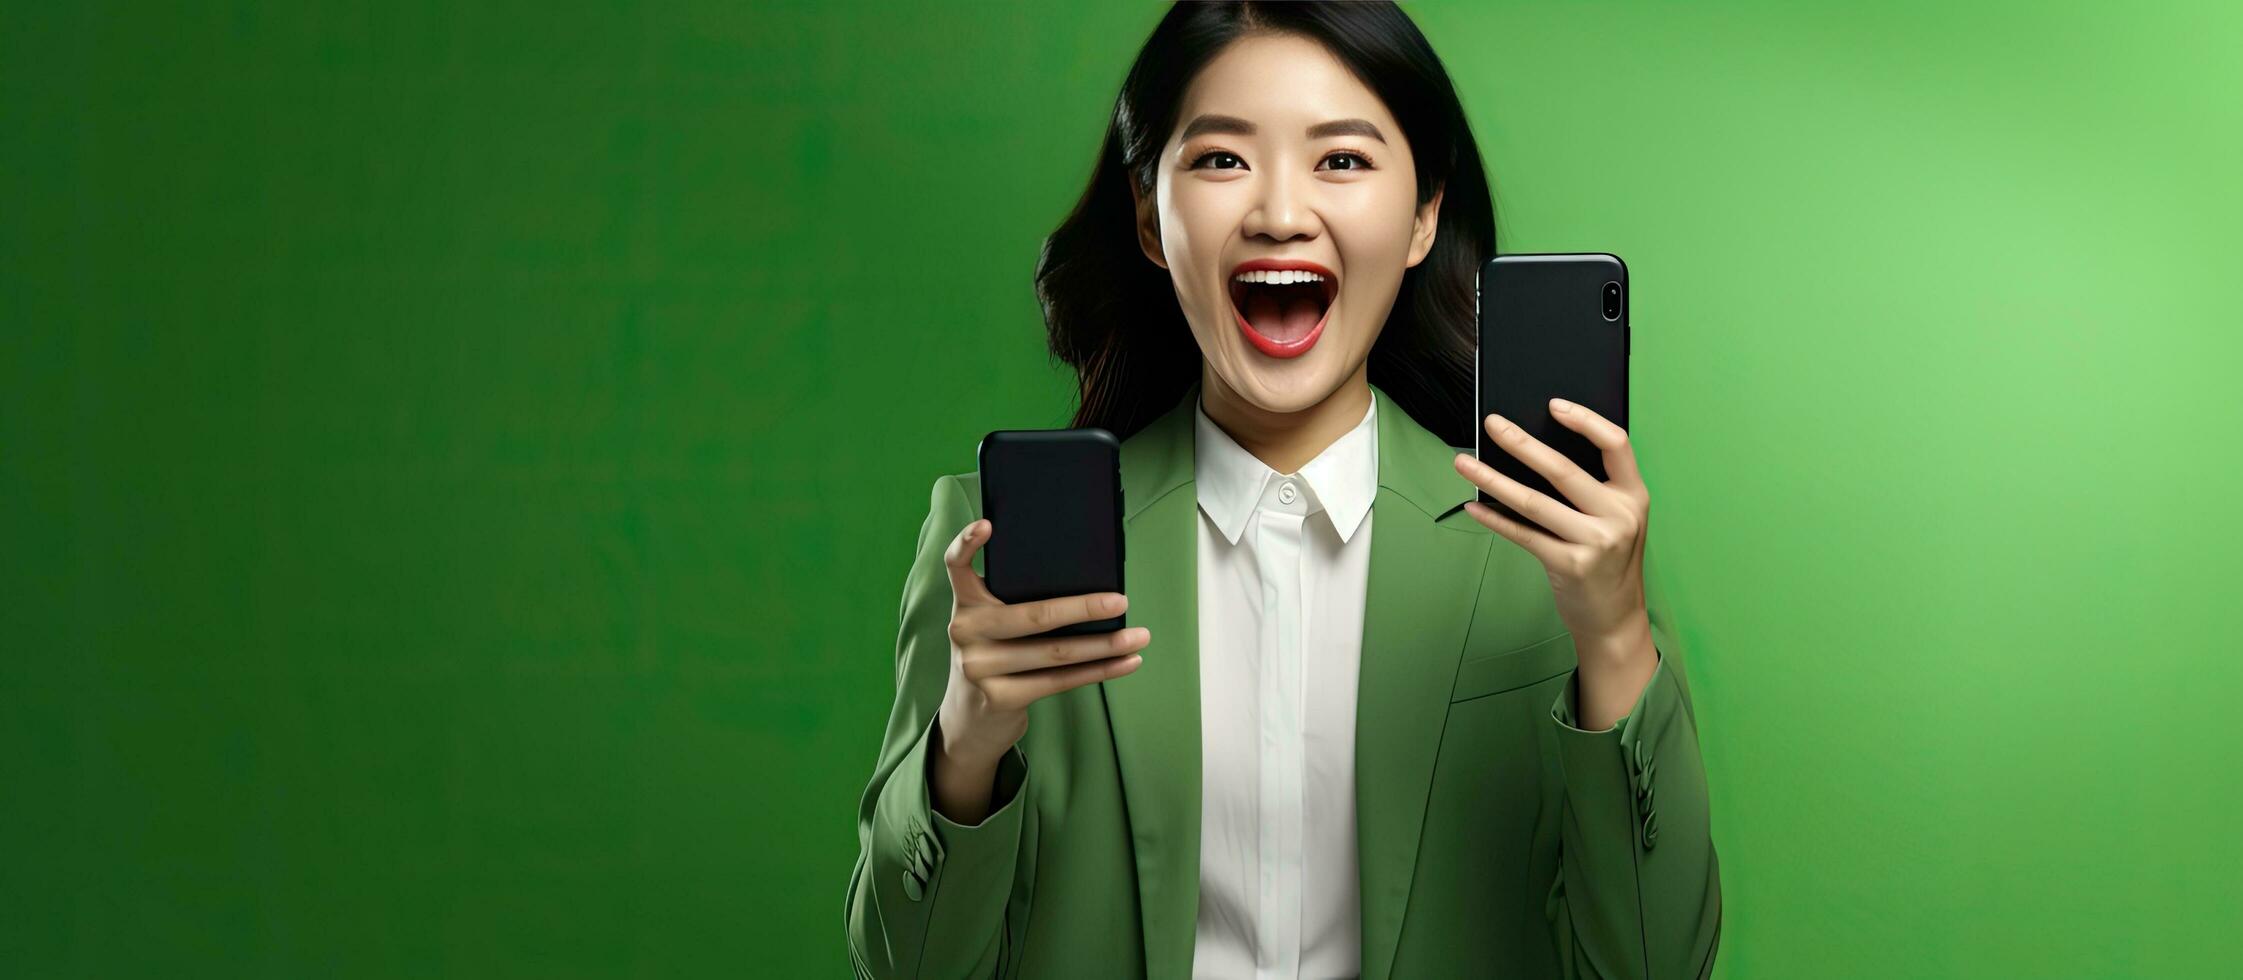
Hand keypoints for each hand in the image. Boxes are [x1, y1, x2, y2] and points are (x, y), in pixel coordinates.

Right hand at [930, 518, 1147, 821]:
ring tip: (1139, 637)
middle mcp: (966, 631)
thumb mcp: (991, 628)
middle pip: (1033, 615)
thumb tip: (1087, 587)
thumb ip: (1015, 605)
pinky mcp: (1000, 698)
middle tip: (1122, 601)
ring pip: (1055, 652)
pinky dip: (1099, 671)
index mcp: (965, 603)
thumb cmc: (994, 659)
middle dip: (1084, 609)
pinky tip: (1125, 662)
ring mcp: (979, 667)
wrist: (968, 721)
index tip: (988, 524)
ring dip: (1104, 645)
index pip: (956, 565)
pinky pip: (1059, 681)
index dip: (967, 543)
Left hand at [1451, 398, 1652, 661]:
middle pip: (1563, 469)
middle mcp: (1619, 515)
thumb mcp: (1615, 520)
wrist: (1616, 619)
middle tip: (1492, 424)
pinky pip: (1523, 534)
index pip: (1616, 443)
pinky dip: (1494, 518)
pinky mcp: (1570, 565)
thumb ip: (1590, 489)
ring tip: (1464, 464)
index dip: (1585, 420)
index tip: (1553, 405)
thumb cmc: (1608, 562)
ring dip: (1492, 480)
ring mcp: (1595, 542)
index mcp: (1633, 495)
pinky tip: (1473, 506)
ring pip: (1534, 501)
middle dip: (1521, 443)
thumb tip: (1531, 452)